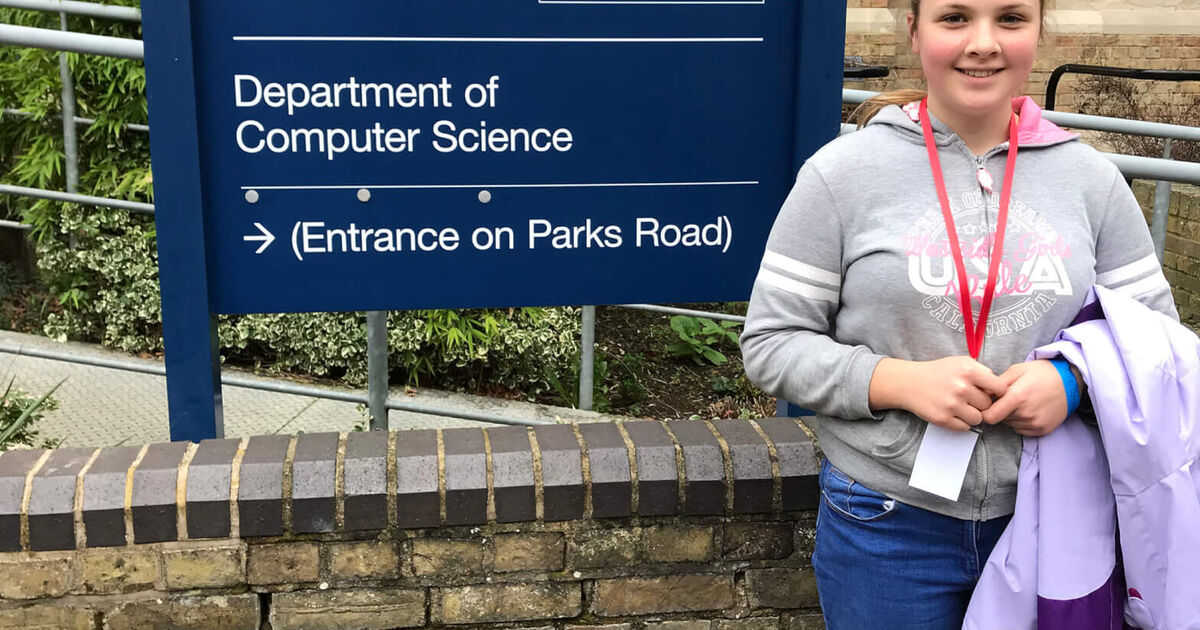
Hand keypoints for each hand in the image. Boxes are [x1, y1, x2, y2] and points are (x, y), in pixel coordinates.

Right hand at [871, 356, 1006, 432]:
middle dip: (981, 404)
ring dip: (973, 415)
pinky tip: (953, 413)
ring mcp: (952, 405)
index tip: (992, 394)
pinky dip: (961, 423)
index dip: (998, 393)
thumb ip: (982, 371)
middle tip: (970, 399)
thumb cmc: (938, 372)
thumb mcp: (960, 362)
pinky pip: (965, 427)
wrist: (909, 382)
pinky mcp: (943, 419)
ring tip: (962, 407)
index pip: (999, 388)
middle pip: (988, 405)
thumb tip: (1000, 388)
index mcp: (969, 371)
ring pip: (978, 419)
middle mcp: (961, 388)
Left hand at [981, 360, 1072, 435]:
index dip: (985, 411)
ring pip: (1011, 424)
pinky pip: (1022, 429)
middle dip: (1000, 410)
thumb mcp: (1016, 370)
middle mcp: (1026, 414)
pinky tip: (1030, 409)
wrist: (1070, 381)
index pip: (989, 416)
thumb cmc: (1042, 373)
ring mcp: (1035, 423)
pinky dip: (1022, 421)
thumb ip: (996, 384)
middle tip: (1011, 398)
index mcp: (1017, 397)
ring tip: (1023, 402)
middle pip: (1000, 419)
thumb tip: (981, 395)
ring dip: (1011, 415)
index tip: (987, 404)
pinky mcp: (1042, 430)